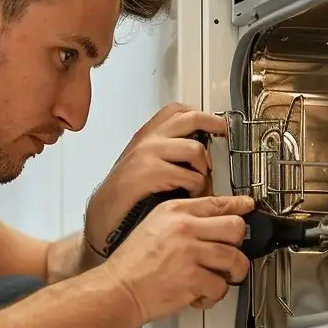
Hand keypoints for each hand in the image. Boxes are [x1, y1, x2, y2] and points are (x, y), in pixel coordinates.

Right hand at [84, 103, 228, 256]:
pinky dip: (196, 188)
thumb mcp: (142, 166)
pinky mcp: (150, 173)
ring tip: (200, 183)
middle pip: (191, 118)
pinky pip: (189, 176)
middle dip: (215, 125)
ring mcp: (147, 154)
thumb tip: (199, 151)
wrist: (103, 217)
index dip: (201, 114)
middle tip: (225, 137)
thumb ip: (165, 153)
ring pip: (195, 149)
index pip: (177, 110)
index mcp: (146, 136)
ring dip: (205, 169)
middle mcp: (147, 140)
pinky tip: (190, 196)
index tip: (217, 124)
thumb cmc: (125, 197)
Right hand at [103, 195, 254, 322]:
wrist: (117, 290)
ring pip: (235, 259)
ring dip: (232, 273)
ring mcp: (190, 252)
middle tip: (230, 254)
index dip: (239, 206)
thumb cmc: (130, 265)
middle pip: (235, 227)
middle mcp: (184, 227)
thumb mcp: (152, 227)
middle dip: (238, 244)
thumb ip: (181, 221)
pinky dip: (213, 296)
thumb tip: (210, 225)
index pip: (217, 202)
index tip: (248, 208)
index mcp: (173, 211)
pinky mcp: (193, 278)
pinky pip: (221, 286)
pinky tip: (200, 295)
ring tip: (220, 279)